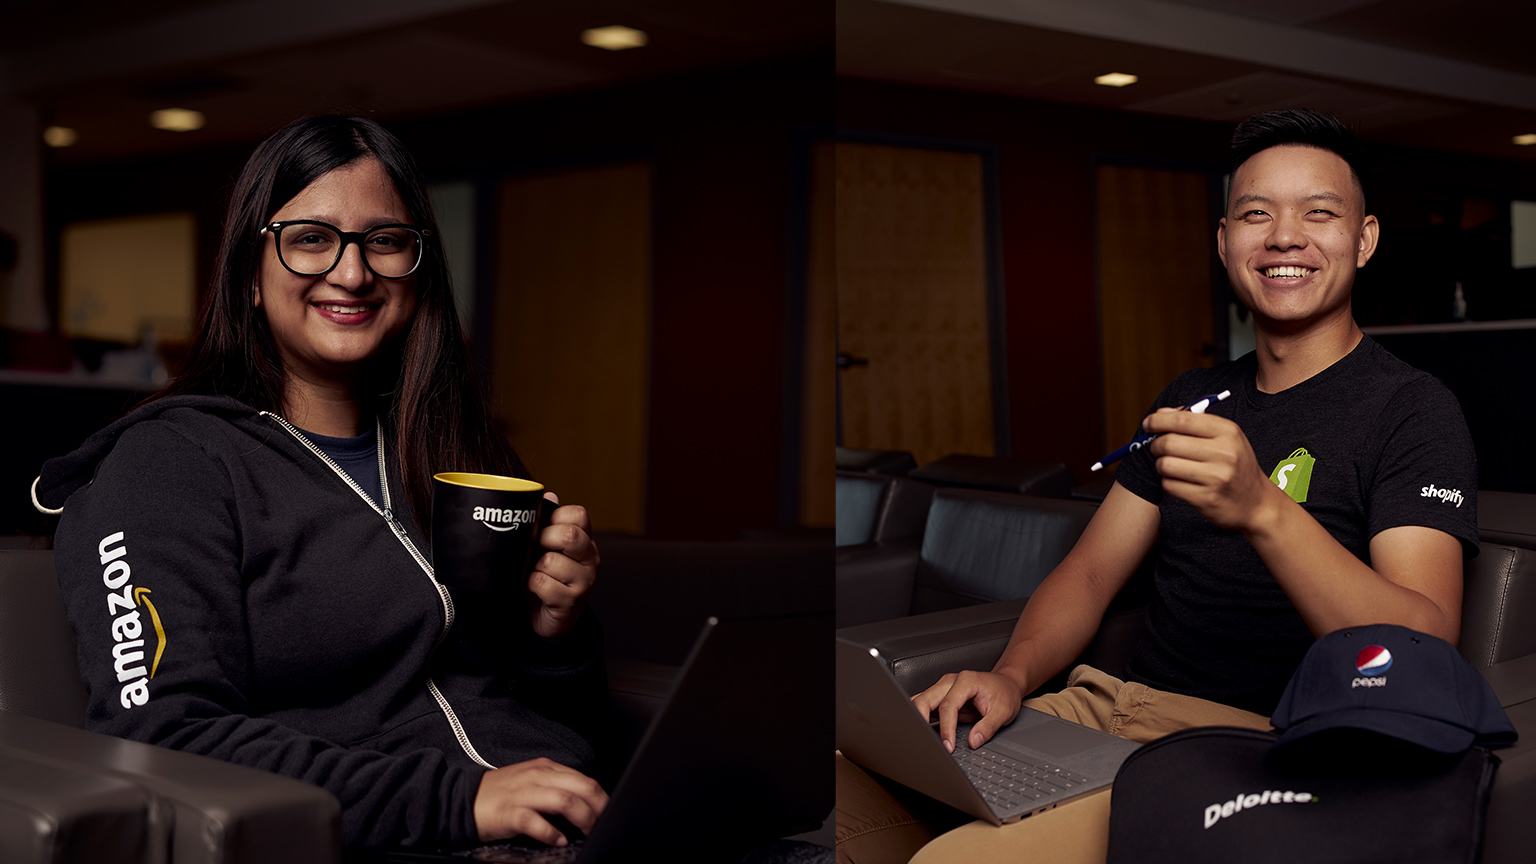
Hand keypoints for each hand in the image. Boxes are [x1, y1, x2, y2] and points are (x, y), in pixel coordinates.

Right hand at [474, 757, 608, 843]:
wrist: (461, 799)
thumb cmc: (499, 794)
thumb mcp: (532, 782)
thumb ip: (556, 788)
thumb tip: (585, 804)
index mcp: (545, 768)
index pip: (585, 779)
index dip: (602, 798)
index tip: (608, 813)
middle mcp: (537, 777)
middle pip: (582, 787)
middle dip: (599, 808)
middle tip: (604, 824)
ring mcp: (523, 793)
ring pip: (565, 801)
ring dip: (582, 818)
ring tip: (587, 832)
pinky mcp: (509, 812)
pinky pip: (535, 821)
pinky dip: (551, 832)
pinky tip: (557, 840)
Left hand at [527, 493, 599, 638]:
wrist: (549, 618)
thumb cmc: (546, 577)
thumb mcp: (546, 548)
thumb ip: (547, 522)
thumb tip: (548, 495)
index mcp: (585, 539)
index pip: (579, 514)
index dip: (555, 516)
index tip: (543, 528)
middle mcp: (590, 557)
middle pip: (569, 535)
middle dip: (543, 540)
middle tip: (534, 550)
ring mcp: (584, 580)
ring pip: (551, 561)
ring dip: (533, 568)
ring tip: (534, 573)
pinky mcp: (571, 601)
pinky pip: (543, 584)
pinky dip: (531, 585)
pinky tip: (534, 589)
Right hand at [910, 669, 1024, 752]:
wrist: (1006, 684)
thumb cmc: (1005, 694)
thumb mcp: (1003, 712)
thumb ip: (988, 727)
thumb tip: (973, 742)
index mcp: (966, 681)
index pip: (948, 706)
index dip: (946, 728)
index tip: (948, 746)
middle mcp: (950, 681)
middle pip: (925, 699)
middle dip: (921, 721)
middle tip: (928, 743)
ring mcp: (943, 686)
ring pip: (920, 700)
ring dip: (917, 718)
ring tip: (922, 738)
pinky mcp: (940, 694)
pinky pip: (924, 703)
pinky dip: (920, 716)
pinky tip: (922, 729)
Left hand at [1143, 409, 1282, 532]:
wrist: (1256, 503)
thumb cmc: (1236, 465)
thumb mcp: (1226, 437)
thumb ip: (1195, 422)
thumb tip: (1160, 413)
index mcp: (1228, 432)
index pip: (1183, 420)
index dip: (1159, 421)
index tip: (1148, 423)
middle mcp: (1224, 453)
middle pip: (1169, 443)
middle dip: (1155, 444)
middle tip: (1156, 447)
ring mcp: (1216, 478)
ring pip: (1166, 465)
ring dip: (1160, 465)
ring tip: (1168, 465)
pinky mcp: (1206, 498)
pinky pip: (1170, 485)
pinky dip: (1168, 482)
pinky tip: (1178, 481)